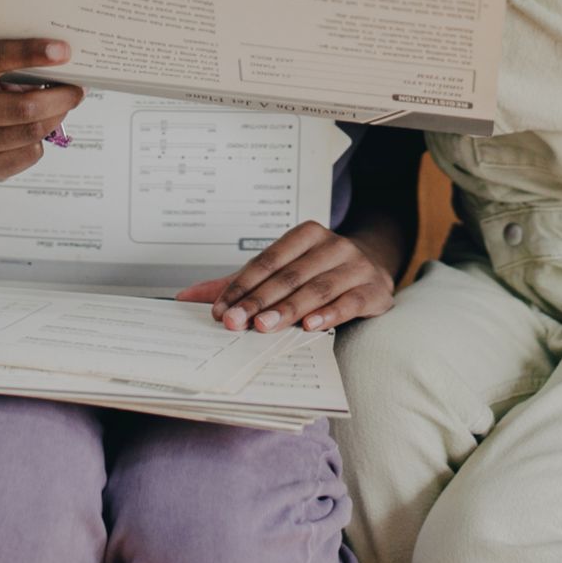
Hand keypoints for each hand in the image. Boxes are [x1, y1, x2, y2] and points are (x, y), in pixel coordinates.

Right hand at [0, 38, 83, 182]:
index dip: (30, 53)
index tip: (63, 51)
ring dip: (55, 118)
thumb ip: (19, 65)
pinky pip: (29, 154)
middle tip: (78, 90)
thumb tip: (67, 66)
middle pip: (24, 107)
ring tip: (60, 108)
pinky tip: (33, 131)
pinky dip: (40, 141)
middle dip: (61, 98)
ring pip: (31, 132)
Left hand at [177, 220, 395, 332]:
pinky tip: (310, 326)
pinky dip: (329, 314)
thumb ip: (240, 284)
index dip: (242, 285)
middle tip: (236, 322)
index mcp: (306, 235)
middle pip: (290, 275)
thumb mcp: (283, 270)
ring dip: (288, 309)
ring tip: (264, 327)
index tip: (221, 310)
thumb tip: (186, 297)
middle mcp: (333, 245)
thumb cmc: (319, 273)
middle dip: (260, 300)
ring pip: (317, 288)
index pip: (268, 260)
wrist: (374, 267)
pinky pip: (350, 302)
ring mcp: (356, 266)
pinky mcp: (375, 289)